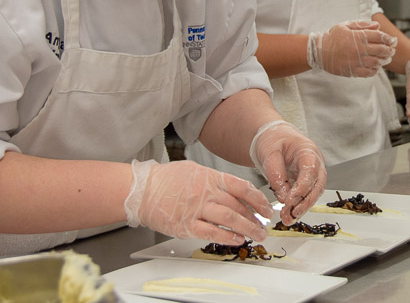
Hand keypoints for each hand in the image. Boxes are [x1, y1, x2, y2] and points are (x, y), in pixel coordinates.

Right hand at [124, 160, 273, 244]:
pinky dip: (227, 237)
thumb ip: (215, 178)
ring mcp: (196, 209)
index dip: (258, 199)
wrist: (143, 190)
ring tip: (257, 235)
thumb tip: (235, 188)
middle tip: (264, 226)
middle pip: (238, 206)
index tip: (266, 208)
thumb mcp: (195, 169)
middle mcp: (206, 192)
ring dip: (247, 229)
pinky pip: (211, 232)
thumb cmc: (167, 179)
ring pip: (229, 219)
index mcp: (210, 177)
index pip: (242, 187)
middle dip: (255, 218)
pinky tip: (237, 240)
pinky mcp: (186, 225)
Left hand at [250, 121, 325, 224]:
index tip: (290, 200)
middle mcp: (315, 163)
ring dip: (301, 208)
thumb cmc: (272, 139)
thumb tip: (283, 196)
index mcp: (308, 150)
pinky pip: (304, 196)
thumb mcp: (269, 151)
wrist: (272, 137)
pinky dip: (297, 207)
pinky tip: (287, 216)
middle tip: (291, 214)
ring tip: (287, 219)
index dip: (302, 187)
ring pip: (312, 194)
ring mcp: (312, 173)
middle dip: (305, 202)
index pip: (311, 171)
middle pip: (317, 185)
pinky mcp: (305, 182)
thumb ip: (276, 173)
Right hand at [307, 20, 396, 77]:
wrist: (318, 51)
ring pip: (377, 62)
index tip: (392, 40)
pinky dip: (375, 70)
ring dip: (384, 60)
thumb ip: (362, 25)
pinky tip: (376, 67)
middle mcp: (359, 49)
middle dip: (390, 50)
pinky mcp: (352, 70)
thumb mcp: (346, 26)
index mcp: (358, 36)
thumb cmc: (332, 37)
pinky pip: (368, 72)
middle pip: (381, 50)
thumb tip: (377, 25)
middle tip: (392, 50)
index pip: (379, 37)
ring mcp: (356, 61)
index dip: (388, 38)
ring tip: (386, 59)